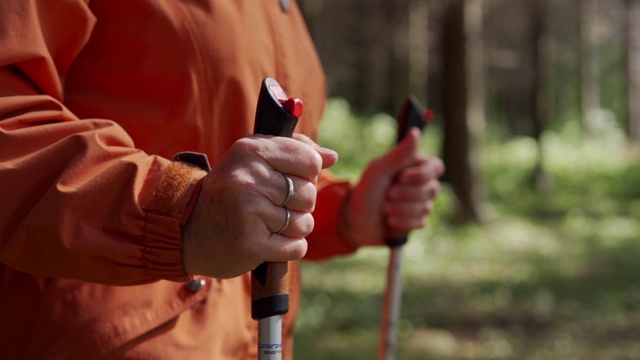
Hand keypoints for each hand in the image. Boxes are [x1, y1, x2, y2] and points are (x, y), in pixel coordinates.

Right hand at [182, 134, 337, 278]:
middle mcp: (248, 178)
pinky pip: (297, 247)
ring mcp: (248, 211)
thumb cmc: (230, 192)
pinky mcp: (251, 244)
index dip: (307, 174)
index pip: (310, 161)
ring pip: (305, 222)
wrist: (190, 231)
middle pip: (308, 193)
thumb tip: (331, 156)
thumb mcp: (254, 160)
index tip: (287, 179)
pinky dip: (288, 248)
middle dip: (299, 204)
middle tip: (272, 206)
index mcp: (251, 150)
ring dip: (293, 228)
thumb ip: (295, 151)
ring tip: (268, 224)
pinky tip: (268, 241)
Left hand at [345, 128, 443, 246]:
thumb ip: (399, 154)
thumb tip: (415, 132)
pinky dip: (402, 221)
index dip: (422, 174)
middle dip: (406, 194)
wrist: (354, 220)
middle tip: (387, 194)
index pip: (436, 167)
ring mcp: (420, 204)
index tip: (402, 177)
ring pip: (426, 207)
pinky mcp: (416, 221)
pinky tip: (389, 220)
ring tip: (384, 208)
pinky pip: (421, 222)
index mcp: (413, 167)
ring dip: (401, 208)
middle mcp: (420, 184)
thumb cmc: (366, 191)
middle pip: (432, 189)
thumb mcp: (379, 170)